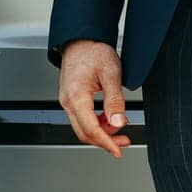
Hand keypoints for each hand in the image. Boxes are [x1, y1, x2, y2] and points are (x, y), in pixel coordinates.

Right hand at [59, 39, 131, 158]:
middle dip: (105, 140)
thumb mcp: (112, 73)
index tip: (118, 150)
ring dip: (101, 131)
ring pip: (83, 126)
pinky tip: (109, 117)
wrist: (81, 40)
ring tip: (120, 126)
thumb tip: (118, 123)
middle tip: (124, 141)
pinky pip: (82, 117)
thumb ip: (115, 100)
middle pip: (84, 133)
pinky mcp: (71, 99)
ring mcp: (68, 101)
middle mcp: (68, 102)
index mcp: (77, 97)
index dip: (106, 143)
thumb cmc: (94, 52)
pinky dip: (96, 122)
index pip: (91, 130)